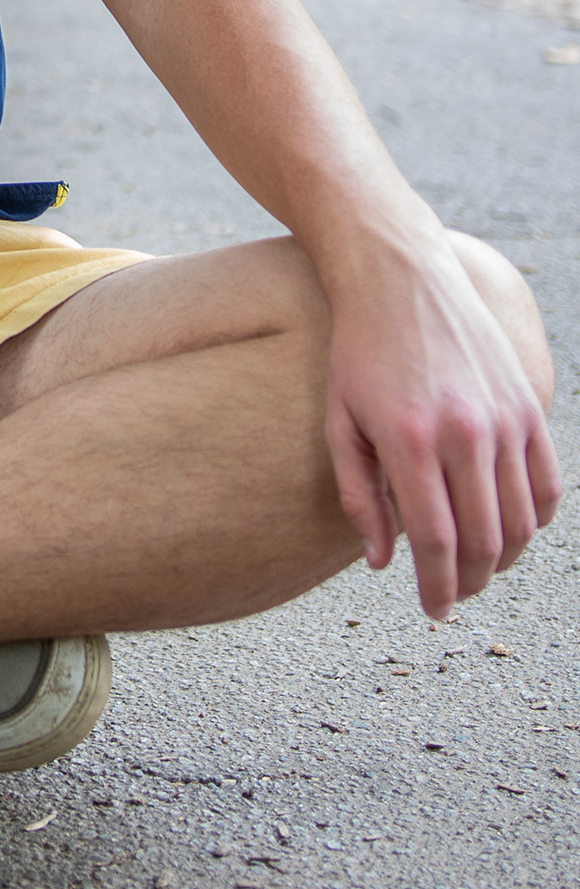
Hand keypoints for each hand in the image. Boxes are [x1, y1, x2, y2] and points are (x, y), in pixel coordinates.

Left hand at [324, 240, 560, 617]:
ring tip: (478, 568)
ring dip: (504, 558)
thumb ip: (359, 496)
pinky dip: (536, 519)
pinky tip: (511, 530)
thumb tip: (382, 563)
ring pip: (522, 520)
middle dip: (470, 581)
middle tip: (454, 595)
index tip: (434, 611)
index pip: (435, 540)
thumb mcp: (340, 422)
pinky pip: (548, 483)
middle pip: (483, 539)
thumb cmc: (358, 353)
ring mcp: (503, 417)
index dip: (438, 587)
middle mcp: (464, 431)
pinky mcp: (528, 404)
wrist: (400, 277)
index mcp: (410, 439)